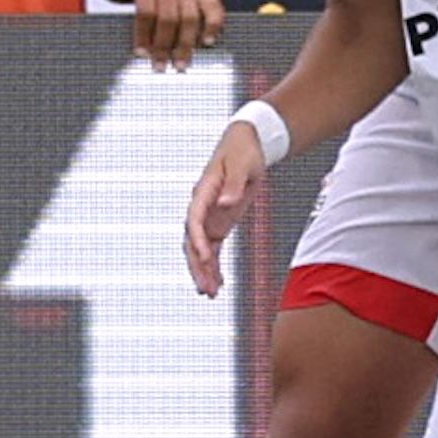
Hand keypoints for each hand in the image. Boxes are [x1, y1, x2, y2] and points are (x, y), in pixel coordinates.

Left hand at [83, 0, 225, 70]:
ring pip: (192, 17)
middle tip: (160, 68)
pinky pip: (214, 8)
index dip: (144, 34)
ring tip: (181, 64)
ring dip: (188, 42)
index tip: (140, 54)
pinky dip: (215, 24)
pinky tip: (208, 42)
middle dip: (165, 44)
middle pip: (170, 18)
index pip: (146, 11)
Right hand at [185, 121, 268, 295]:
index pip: (194, 219)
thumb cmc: (244, 151)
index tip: (203, 256)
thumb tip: (226, 203)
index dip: (196, 239)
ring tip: (210, 295)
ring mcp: (209, 216)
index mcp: (204, 191)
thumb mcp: (244, 164)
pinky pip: (212, 248)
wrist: (245, 143)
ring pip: (200, 250)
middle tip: (205, 289)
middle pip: (192, 241)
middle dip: (198, 266)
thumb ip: (235, 185)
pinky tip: (218, 284)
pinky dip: (213, 266)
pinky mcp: (219, 222)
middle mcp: (202, 207)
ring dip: (204, 271)